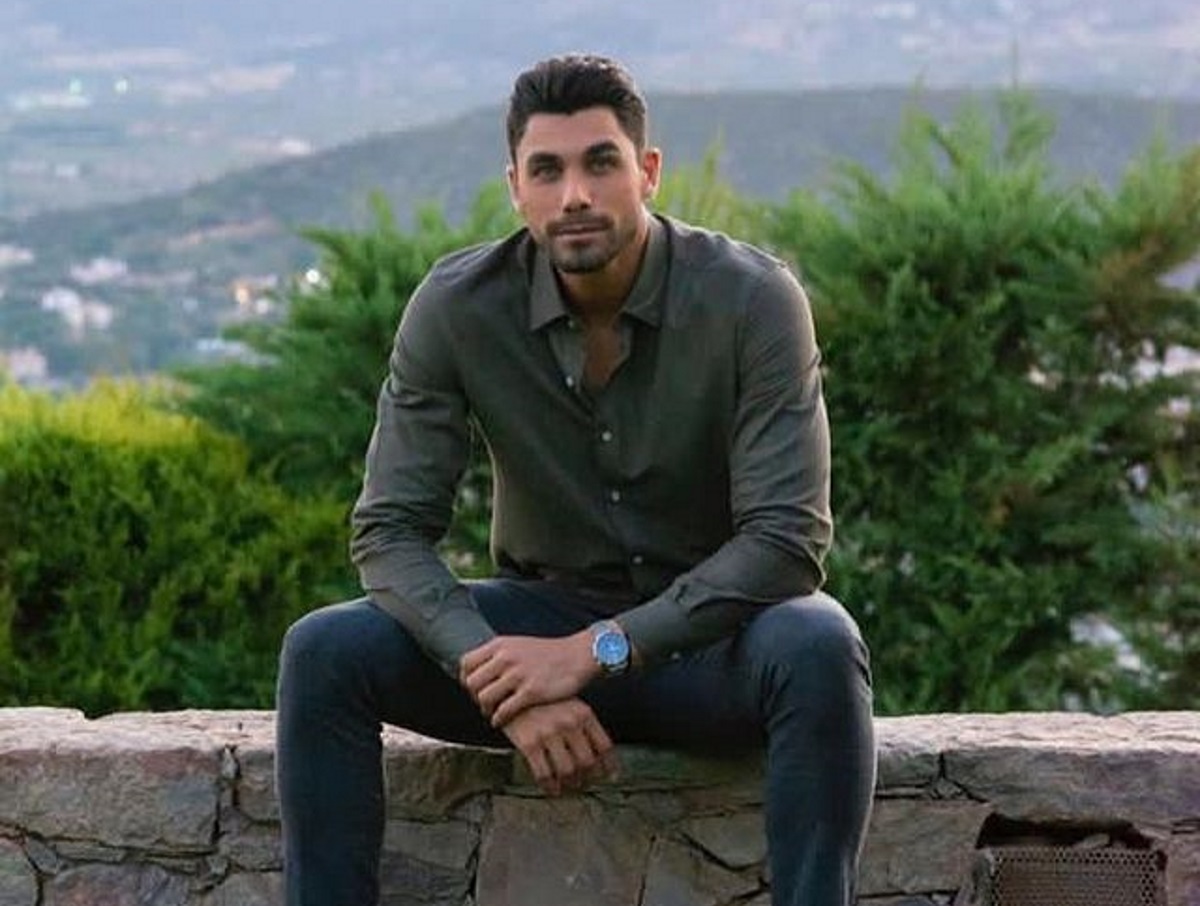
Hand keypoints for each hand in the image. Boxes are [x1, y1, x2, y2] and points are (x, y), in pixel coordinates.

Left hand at [460, 632, 598, 726]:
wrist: (578, 656)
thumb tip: (480, 669)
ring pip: (484, 698)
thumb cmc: (548, 654)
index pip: (466, 662)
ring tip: (491, 713)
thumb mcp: (519, 645)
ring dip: (485, 710)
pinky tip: (500, 721)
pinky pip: (503, 710)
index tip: (473, 688)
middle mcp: (506, 658)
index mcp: (501, 645)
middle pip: (472, 682)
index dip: (465, 678)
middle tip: (482, 703)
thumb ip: (499, 654)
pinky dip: (498, 719)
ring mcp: (518, 675)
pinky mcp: (531, 691)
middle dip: (474, 696)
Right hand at [500, 698, 617, 795]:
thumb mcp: (568, 704)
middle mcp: (570, 723)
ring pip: (568, 771)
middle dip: (587, 778)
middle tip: (584, 784)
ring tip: (567, 787)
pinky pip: (544, 774)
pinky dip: (549, 786)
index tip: (609, 776)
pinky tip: (550, 788)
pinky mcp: (529, 743)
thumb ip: (584, 725)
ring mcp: (550, 733)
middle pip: (588, 762)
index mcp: (583, 713)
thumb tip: (601, 756)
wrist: (509, 691)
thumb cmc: (541, 700)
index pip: (604, 746)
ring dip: (569, 785)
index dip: (608, 766)